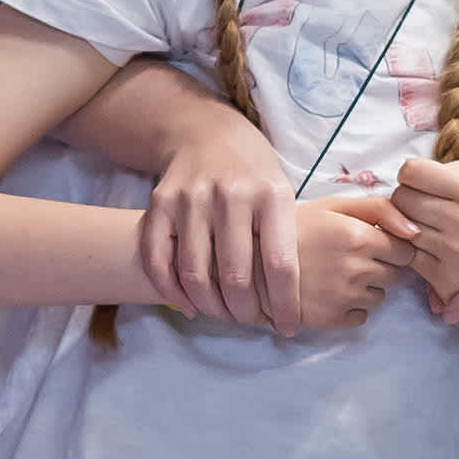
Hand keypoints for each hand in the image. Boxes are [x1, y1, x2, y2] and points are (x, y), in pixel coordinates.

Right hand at [137, 114, 304, 331]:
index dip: (285, 305)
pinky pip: (158, 260)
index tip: (288, 327)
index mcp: (271, 194)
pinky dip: (172, 292)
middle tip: (253, 323)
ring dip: (211, 308)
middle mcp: (230, 195)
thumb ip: (289, 237)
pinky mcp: (160, 204)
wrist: (205, 131)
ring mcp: (191, 199)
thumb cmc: (253, 171)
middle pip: (235, 276)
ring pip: (195, 274)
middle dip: (246, 313)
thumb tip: (300, 298)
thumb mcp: (283, 190)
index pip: (280, 264)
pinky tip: (190, 306)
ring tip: (225, 317)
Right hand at [294, 190, 419, 330]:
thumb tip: (415, 230)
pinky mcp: (333, 320)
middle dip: (380, 267)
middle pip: (395, 275)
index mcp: (359, 236)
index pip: (405, 251)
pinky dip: (350, 308)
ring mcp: (345, 297)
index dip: (392, 248)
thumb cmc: (296, 227)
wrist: (252, 260)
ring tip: (335, 275)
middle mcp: (356, 269)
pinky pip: (361, 317)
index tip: (372, 244)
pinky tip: (328, 292)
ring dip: (366, 288)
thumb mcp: (335, 205)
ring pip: (379, 297)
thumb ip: (380, 210)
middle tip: (350, 258)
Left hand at [390, 157, 458, 311]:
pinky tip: (423, 249)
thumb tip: (404, 179)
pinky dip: (406, 250)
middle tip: (422, 210)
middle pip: (402, 198)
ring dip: (402, 227)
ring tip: (426, 229)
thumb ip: (434, 170)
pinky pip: (404, 254)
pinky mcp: (447, 280)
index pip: (412, 171)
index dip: (411, 176)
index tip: (421, 184)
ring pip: (400, 228)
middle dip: (404, 201)